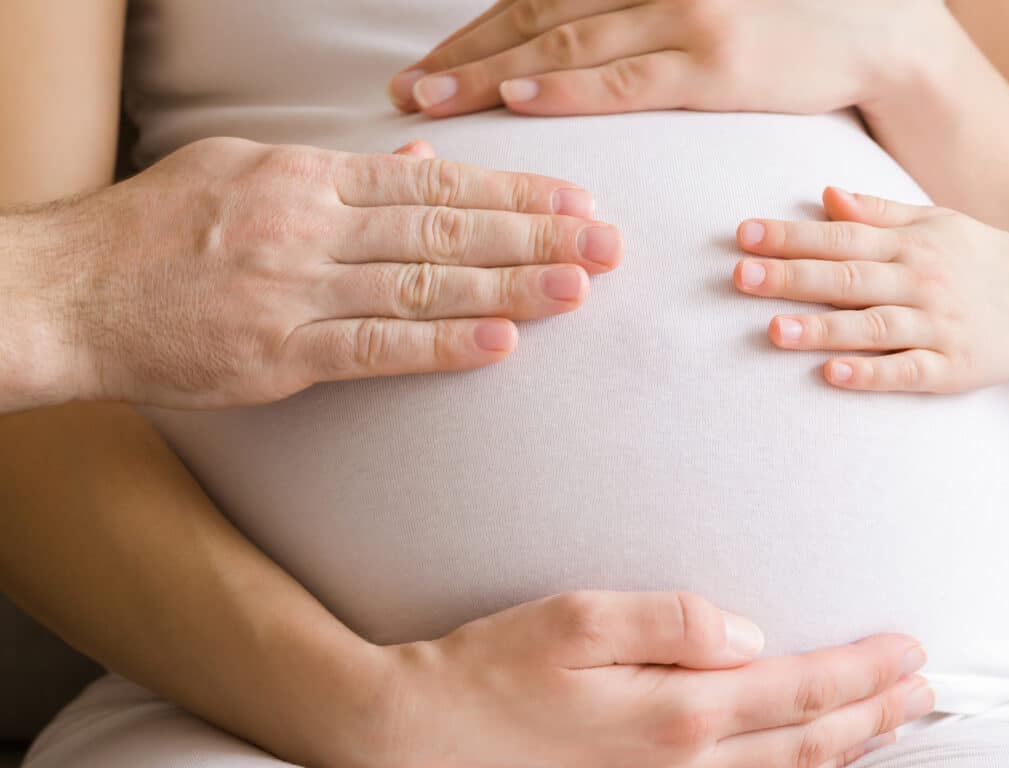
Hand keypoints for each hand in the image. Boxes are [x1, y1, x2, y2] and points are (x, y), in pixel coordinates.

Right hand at [15, 137, 620, 410]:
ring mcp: (296, 290)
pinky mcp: (280, 355)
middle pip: (446, 228)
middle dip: (534, 235)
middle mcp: (310, 226)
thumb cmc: (157, 230)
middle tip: (606, 242)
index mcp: (307, 177)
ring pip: (423, 284)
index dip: (513, 192)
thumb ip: (340, 174)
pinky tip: (500, 341)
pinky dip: (441, 343)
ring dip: (509, 285)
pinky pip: (375, 347)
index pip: (435, 183)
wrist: (69, 292)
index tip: (575, 200)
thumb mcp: (246, 172)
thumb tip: (422, 163)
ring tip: (577, 287)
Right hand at [340, 591, 932, 767]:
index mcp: (678, 713)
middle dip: (877, 715)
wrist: (421, 741)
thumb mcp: (576, 621)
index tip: (910, 650)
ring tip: (890, 726)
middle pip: (811, 744)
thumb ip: (671, 621)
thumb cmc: (492, 672)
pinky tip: (807, 763)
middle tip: (926, 690)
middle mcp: (687, 767)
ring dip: (849, 751)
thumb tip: (747, 631)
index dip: (864, 672)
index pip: (800, 688)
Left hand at [388, 0, 944, 117]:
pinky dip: (566, 88)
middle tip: (406, 94)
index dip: (474, 34)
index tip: (425, 68)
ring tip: (435, 103)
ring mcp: (683, 19)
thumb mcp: (699, 2)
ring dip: (490, 75)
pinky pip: (625, 79)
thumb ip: (633, 15)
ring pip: (565, 48)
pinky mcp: (715, 64)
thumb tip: (567, 40)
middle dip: (463, 59)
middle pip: (534, 19)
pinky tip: (518, 99)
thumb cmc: (780, 18)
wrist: (875, 31)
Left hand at [733, 187, 1008, 392]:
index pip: (839, 238)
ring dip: (821, 329)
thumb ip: (877, 213)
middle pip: (847, 279)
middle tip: (741, 276)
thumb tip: (824, 194)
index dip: (789, 236)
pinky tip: (832, 375)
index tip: (742, 235)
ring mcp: (936, 326)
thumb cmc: (978, 255)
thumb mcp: (933, 222)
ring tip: (772, 331)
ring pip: (871, 327)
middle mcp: (920, 281)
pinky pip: (906, 371)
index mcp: (909, 244)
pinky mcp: (952, 367)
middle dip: (792, 277)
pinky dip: (870, 373)